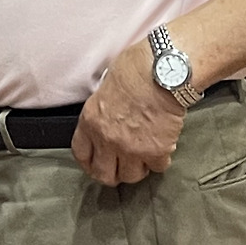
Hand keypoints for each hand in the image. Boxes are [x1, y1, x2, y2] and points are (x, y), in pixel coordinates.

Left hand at [71, 41, 184, 186]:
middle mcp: (108, 139)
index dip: (89, 161)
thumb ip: (104, 109)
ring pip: (131, 176)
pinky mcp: (156, 152)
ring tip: (143, 155)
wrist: (164, 70)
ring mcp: (132, 148)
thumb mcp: (106, 85)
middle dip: (112, 172)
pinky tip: (162, 146)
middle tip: (120, 166)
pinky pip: (158, 167)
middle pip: (104, 174)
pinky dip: (160, 160)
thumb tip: (109, 116)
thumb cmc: (137, 68)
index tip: (96, 161)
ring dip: (137, 168)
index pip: (81, 153)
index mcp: (91, 120)